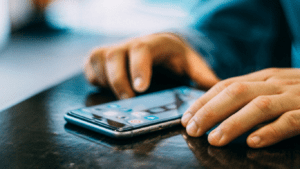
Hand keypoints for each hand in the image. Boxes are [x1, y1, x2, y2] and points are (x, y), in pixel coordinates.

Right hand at [84, 33, 218, 98]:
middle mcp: (130, 44)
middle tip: (129, 101)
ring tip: (118, 97)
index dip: (139, 68)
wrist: (157, 45)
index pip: (142, 50)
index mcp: (153, 43)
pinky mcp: (102, 58)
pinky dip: (95, 79)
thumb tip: (217, 90)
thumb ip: (202, 75)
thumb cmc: (173, 56)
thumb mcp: (190, 62)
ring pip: (99, 60)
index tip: (141, 89)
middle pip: (114, 55)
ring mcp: (114, 50)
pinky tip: (107, 89)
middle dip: (118, 80)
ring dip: (105, 80)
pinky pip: (91, 67)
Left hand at [181, 68, 299, 147]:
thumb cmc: (297, 93)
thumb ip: (248, 94)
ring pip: (259, 106)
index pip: (225, 85)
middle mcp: (274, 83)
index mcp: (262, 77)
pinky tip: (254, 143)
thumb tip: (214, 109)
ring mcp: (294, 96)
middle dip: (210, 111)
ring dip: (233, 123)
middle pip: (235, 93)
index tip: (186, 117)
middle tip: (192, 129)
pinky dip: (271, 131)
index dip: (203, 101)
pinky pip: (291, 121)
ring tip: (215, 140)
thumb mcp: (271, 87)